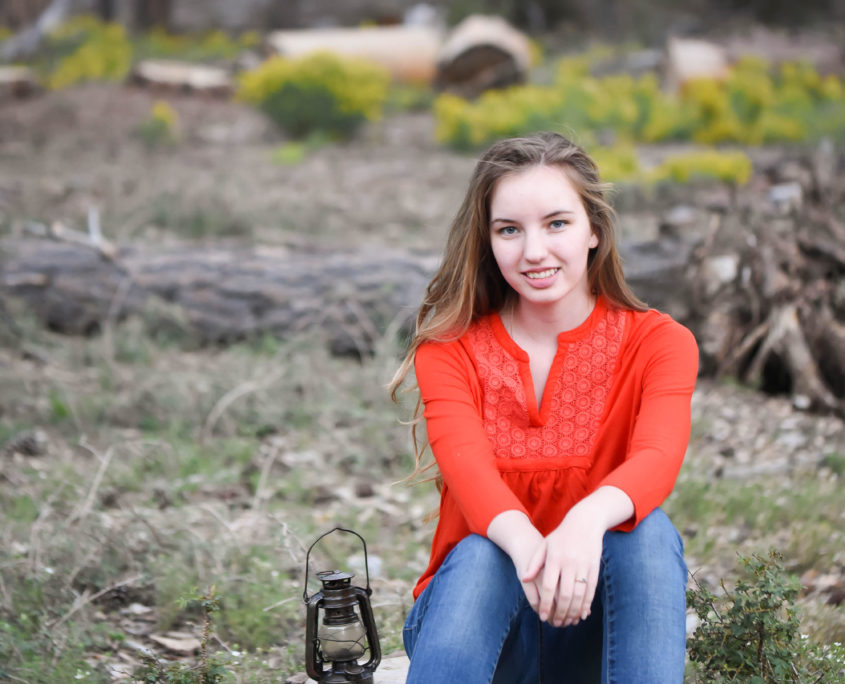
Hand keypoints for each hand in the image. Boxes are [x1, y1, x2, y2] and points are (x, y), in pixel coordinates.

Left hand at [522, 508, 603, 627]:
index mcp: (554, 558)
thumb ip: (534, 563)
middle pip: (564, 594)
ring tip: (568, 621)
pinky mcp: (595, 567)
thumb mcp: (544, 545)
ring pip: (579, 595)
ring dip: (574, 611)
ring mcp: (583, 565)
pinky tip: (582, 614)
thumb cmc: (561, 536)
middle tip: (556, 623)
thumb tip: (524, 578)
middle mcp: (569, 562)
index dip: (545, 603)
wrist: (585, 522)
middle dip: (560, 612)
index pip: (548, 586)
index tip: (542, 616)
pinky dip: (587, 604)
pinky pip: (591, 590)